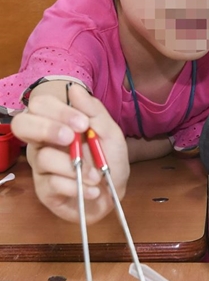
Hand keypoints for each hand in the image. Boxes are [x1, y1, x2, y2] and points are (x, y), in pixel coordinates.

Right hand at [11, 83, 129, 222]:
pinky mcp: (43, 190)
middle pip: (22, 124)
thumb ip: (94, 111)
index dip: (58, 111)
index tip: (83, 123)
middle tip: (71, 139)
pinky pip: (51, 183)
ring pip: (43, 157)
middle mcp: (42, 142)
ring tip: (96, 176)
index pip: (40, 105)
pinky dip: (77, 186)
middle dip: (48, 129)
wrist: (115, 191)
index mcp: (57, 122)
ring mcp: (40, 166)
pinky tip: (92, 189)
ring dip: (75, 167)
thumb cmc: (110, 158)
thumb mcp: (110, 132)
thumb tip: (75, 89)